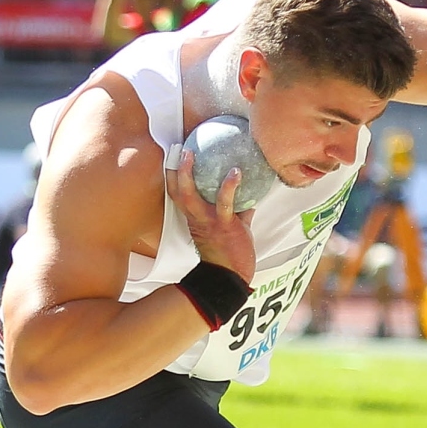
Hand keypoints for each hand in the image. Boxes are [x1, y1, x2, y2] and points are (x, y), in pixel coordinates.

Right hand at [166, 149, 256, 283]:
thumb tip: (252, 201)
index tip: (177, 157)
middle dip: (174, 170)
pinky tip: (236, 171)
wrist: (230, 278)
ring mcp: (208, 222)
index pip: (180, 195)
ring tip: (193, 154)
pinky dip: (229, 186)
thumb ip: (241, 215)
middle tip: (180, 149)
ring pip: (190, 195)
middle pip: (177, 192)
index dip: (175, 177)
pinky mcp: (224, 226)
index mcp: (196, 219)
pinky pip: (225, 203)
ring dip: (188, 174)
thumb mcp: (234, 230)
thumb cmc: (230, 255)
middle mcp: (197, 218)